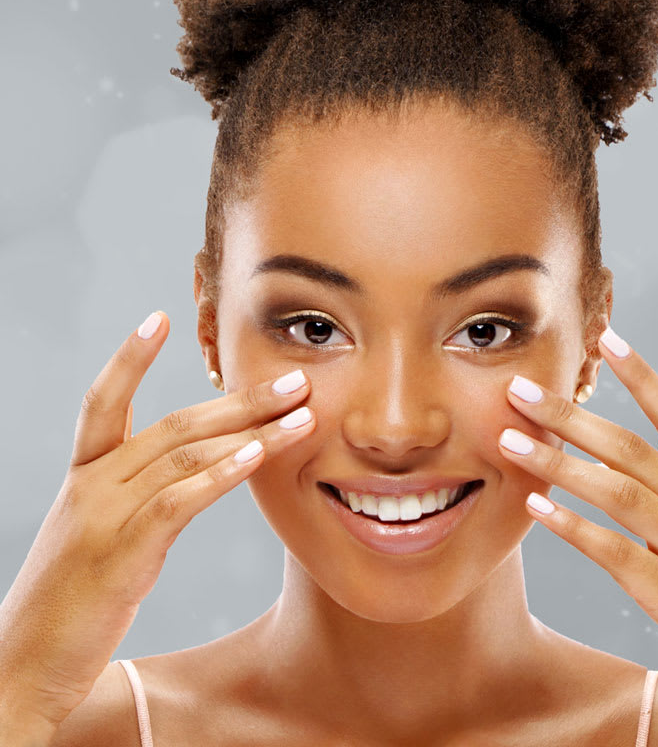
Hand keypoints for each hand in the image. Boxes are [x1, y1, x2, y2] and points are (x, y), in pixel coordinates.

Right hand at [0, 311, 314, 731]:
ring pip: (185, 453)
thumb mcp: (100, 538)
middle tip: (295, 379)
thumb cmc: (70, 602)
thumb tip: (199, 476)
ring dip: (251, 430)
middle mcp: (92, 484)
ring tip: (300, 413)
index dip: (129, 358)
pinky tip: (258, 456)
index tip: (159, 318)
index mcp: (84, 476)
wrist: (22, 667)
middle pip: (175, 423)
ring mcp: (104, 515)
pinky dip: (221, 474)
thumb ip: (141, 500)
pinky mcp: (121, 552)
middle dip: (240, 398)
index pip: (102, 402)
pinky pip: (179, 500)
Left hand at [497, 327, 657, 746]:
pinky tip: (537, 508)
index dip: (644, 377)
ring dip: (561, 463)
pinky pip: (621, 554)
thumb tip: (614, 474)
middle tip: (520, 389)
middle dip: (573, 415)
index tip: (608, 337)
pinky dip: (576, 527)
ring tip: (510, 441)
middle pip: (633, 449)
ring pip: (622, 492)